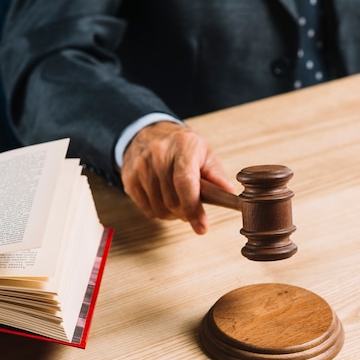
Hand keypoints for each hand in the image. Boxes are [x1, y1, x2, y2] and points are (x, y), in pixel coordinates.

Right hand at [120, 121, 234, 233]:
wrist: (150, 132)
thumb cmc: (182, 146)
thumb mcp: (205, 153)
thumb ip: (217, 175)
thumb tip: (230, 193)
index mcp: (183, 147)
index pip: (185, 182)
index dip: (193, 208)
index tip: (202, 227)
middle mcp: (158, 154)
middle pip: (172, 200)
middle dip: (186, 213)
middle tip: (193, 210)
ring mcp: (141, 166)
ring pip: (159, 208)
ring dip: (173, 214)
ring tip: (180, 203)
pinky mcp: (129, 177)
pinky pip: (146, 208)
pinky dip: (159, 212)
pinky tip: (165, 201)